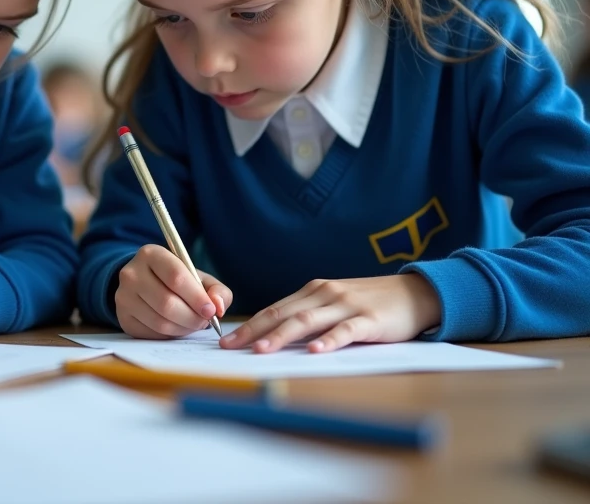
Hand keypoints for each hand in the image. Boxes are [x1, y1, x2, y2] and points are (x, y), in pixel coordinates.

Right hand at [115, 244, 231, 338]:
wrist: (145, 284)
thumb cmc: (177, 280)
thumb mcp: (198, 277)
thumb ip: (216, 290)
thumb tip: (218, 307)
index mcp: (151, 254)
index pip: (175, 276)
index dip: (196, 297)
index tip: (211, 310)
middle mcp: (131, 273)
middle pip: (167, 302)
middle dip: (192, 317)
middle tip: (204, 322)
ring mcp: (123, 296)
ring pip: (160, 321)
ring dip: (183, 328)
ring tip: (192, 324)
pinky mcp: (123, 318)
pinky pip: (152, 333)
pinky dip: (170, 335)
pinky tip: (176, 327)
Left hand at [220, 274, 441, 352]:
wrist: (415, 292)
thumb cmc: (371, 302)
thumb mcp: (335, 303)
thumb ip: (310, 314)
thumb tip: (275, 334)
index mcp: (313, 291)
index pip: (274, 309)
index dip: (249, 324)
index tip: (225, 340)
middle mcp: (325, 294)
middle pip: (283, 313)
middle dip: (254, 331)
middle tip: (230, 347)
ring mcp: (347, 306)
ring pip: (307, 320)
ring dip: (282, 335)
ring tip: (261, 350)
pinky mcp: (370, 320)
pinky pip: (345, 331)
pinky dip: (328, 340)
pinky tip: (314, 351)